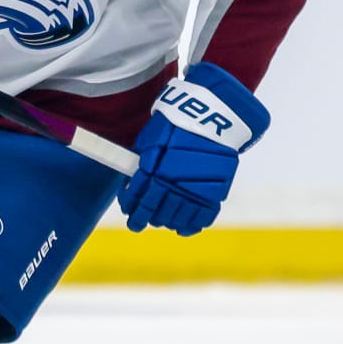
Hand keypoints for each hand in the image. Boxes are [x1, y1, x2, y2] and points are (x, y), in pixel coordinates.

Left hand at [121, 63, 270, 237]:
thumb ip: (141, 163)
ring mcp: (192, 190)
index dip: (130, 207)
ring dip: (165, 222)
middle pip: (153, 212)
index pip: (135, 198)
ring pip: (175, 218)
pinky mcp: (213, 193)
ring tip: (161, 221)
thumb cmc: (175, 124)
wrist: (211, 116)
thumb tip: (131, 184)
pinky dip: (190, 226)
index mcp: (151, 169)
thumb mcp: (150, 140)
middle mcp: (170, 183)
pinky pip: (200, 218)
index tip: (128, 211)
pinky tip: (182, 227)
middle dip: (143, 219)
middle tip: (138, 223)